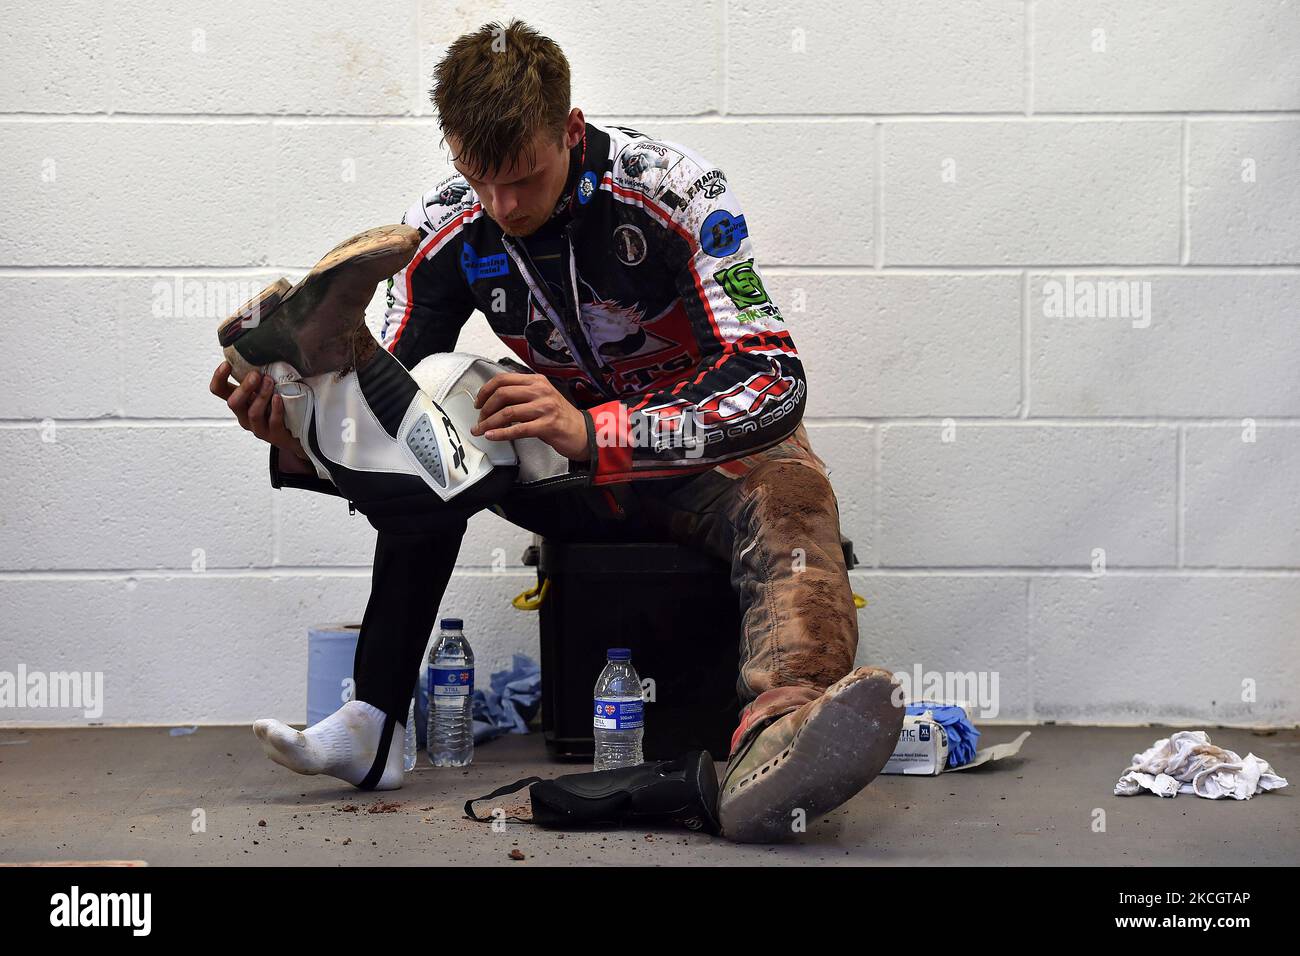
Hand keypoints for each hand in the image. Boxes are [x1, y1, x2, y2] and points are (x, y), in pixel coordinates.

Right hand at [209, 361, 308, 463]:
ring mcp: (258, 427)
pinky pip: (273, 422)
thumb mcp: (266, 387)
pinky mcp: (274, 435)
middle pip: (233, 403)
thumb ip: (261, 374)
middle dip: (244, 388)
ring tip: (270, 382)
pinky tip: (279, 398)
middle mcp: (244, 415)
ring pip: (253, 413)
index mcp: (240, 400)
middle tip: (256, 374)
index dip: (218, 378)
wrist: (299, 432)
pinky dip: (275, 409)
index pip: (218, 390)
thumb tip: (265, 346)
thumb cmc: (280, 404)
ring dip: (261, 395)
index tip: (227, 364)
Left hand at [471, 372, 589, 461]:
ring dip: (489, 423)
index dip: (486, 391)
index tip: (479, 402)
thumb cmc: (561, 417)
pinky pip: (518, 429)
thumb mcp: (542, 398)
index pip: (503, 379)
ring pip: (507, 412)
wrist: (584, 432)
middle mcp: (541, 391)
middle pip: (502, 394)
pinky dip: (501, 433)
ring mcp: (545, 407)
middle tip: (480, 419)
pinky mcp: (547, 425)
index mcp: (537, 381)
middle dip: (485, 408)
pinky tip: (492, 436)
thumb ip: (522, 395)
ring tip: (481, 430)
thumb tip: (494, 401)